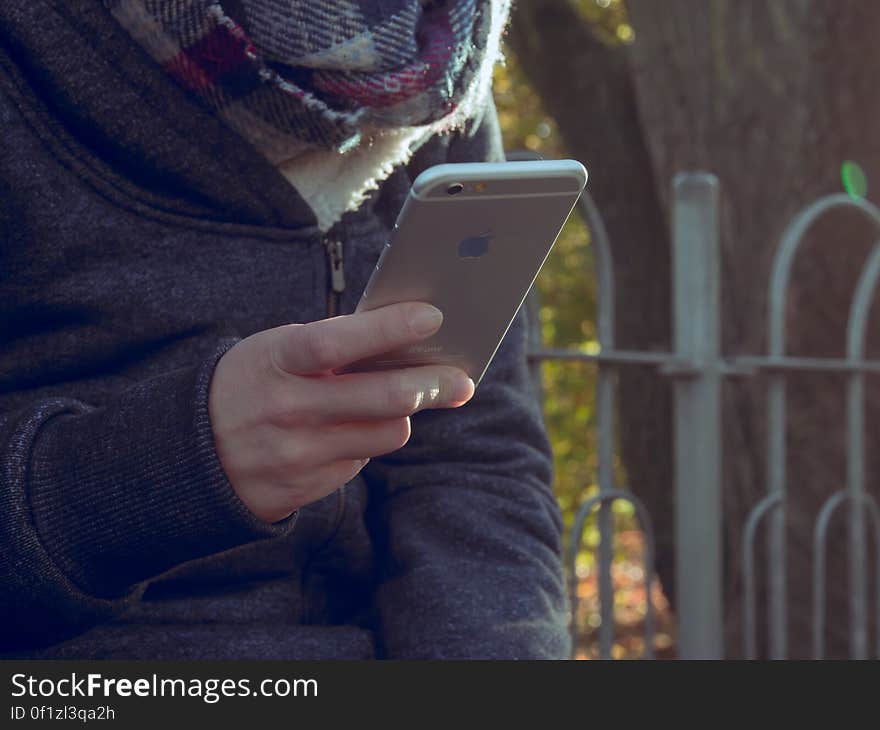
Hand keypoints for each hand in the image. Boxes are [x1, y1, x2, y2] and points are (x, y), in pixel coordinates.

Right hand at [207, 302, 473, 522]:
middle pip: (385, 399)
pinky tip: (343, 431)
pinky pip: (363, 459)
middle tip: (461, 380)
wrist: (191, 452)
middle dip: (433, 385)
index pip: (338, 342)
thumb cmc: (250, 383)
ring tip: (387, 403)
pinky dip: (365, 442)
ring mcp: (298, 454)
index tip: (432, 317)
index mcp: (276, 361)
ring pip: (388, 434)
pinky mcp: (307, 487)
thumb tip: (405, 343)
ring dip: (399, 416)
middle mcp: (288, 410)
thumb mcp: (274, 352)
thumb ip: (330, 349)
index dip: (388, 328)